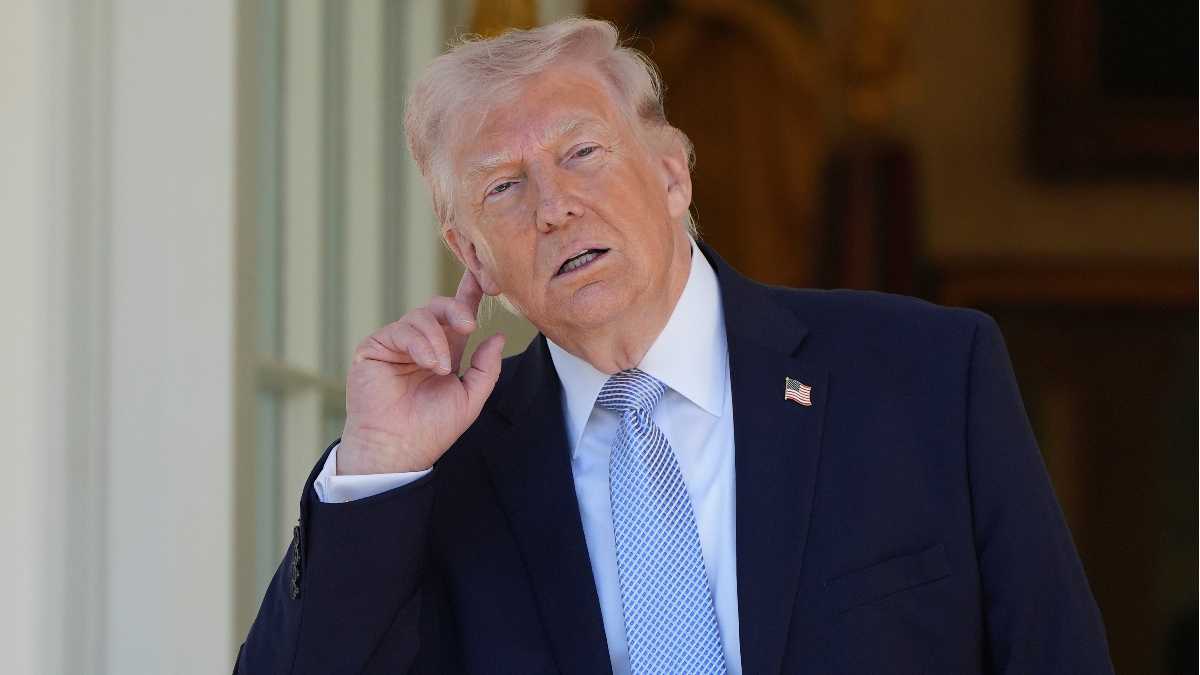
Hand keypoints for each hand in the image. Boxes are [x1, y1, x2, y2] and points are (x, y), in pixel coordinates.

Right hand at [338, 270, 505, 473]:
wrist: (399, 450)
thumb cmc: (432, 429)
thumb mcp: (470, 398)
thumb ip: (485, 368)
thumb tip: (498, 337)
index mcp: (444, 352)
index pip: (457, 316)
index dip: (469, 293)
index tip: (483, 276)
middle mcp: (420, 344)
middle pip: (439, 307)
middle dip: (458, 308)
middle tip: (469, 325)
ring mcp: (396, 344)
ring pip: (421, 317)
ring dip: (437, 340)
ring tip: (441, 368)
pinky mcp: (374, 347)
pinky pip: (401, 330)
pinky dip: (419, 344)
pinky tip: (428, 364)